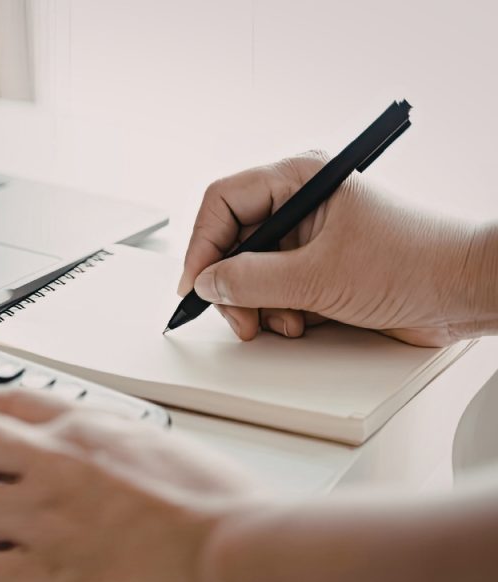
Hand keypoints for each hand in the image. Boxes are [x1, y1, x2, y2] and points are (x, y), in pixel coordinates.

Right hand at [178, 152, 489, 345]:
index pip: (222, 202)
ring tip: (284, 321)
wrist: (467, 292)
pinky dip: (279, 311)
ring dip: (259, 304)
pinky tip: (301, 321)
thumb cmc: (416, 262)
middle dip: (232, 285)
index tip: (196, 283)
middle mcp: (300, 203)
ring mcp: (309, 237)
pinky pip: (275, 289)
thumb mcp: (320, 276)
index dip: (201, 244)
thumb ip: (253, 280)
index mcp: (300, 178)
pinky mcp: (318, 267)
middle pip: (233, 241)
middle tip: (240, 316)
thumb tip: (208, 282)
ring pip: (251, 271)